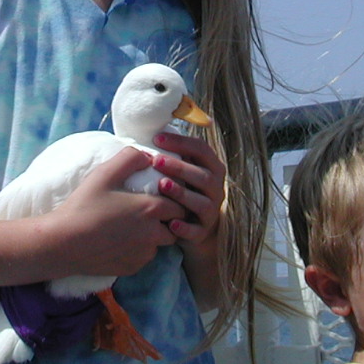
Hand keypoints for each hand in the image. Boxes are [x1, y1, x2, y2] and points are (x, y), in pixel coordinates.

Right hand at [45, 146, 187, 278]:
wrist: (63, 243)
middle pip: (175, 226)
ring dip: (155, 235)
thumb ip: (130, 158)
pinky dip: (139, 250)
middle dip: (168, 219)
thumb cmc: (84, 206)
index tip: (161, 195)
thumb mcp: (105, 173)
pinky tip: (121, 241)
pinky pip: (144, 257)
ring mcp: (143, 254)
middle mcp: (153, 234)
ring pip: (160, 243)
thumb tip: (149, 157)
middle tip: (149, 210)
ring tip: (134, 226)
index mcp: (151, 209)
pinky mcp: (132, 268)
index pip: (179, 206)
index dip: (173, 200)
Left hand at [149, 130, 225, 247]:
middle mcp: (216, 188)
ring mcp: (212, 211)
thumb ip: (174, 155)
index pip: (202, 150)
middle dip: (180, 167)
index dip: (181, 142)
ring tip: (161, 186)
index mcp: (212, 169)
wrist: (197, 227)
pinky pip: (196, 231)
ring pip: (202, 203)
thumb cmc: (184, 190)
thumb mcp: (184, 171)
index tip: (157, 138)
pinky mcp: (203, 232)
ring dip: (182, 193)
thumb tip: (147, 130)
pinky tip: (170, 223)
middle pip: (203, 176)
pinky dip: (184, 227)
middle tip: (156, 160)